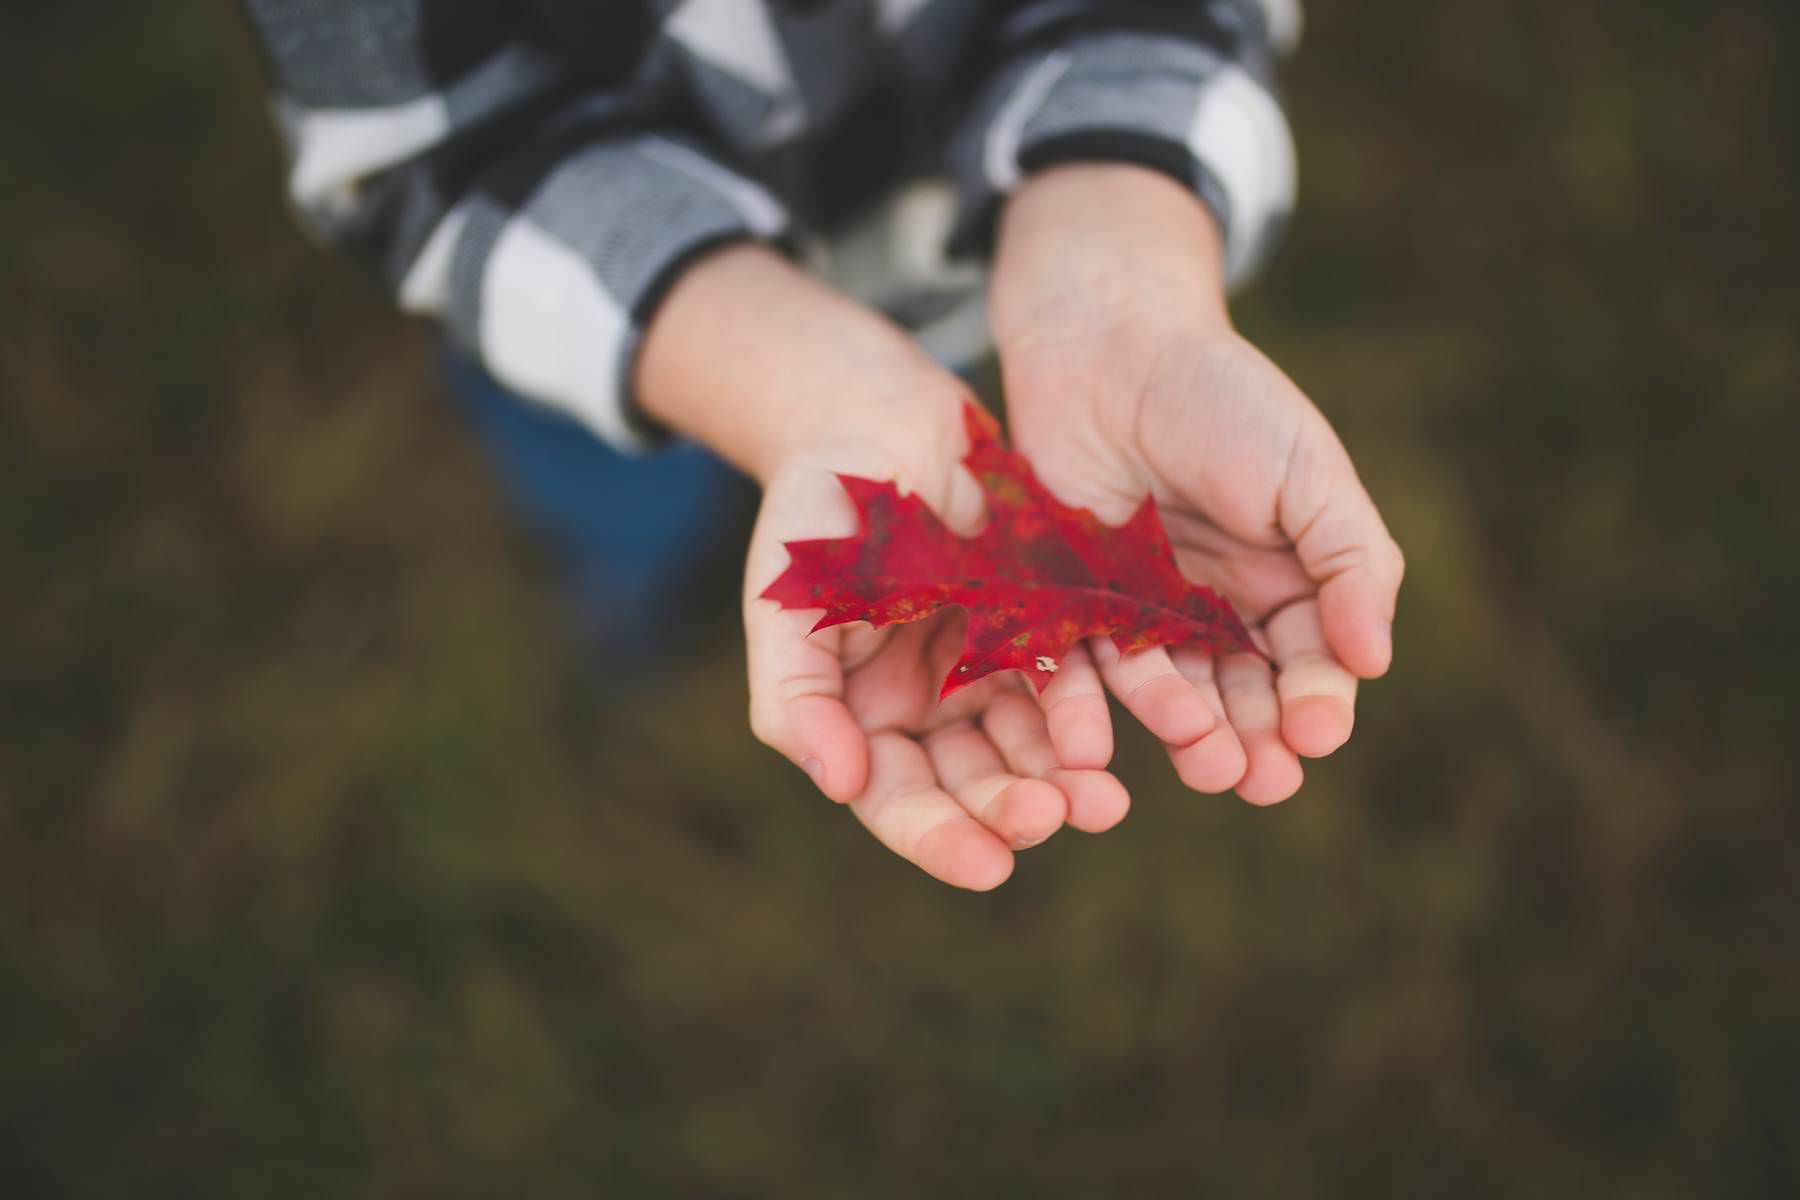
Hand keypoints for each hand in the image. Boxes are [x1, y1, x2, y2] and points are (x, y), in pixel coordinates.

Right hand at [637, 244, 1126, 887]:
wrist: (873, 412)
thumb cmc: (813, 512)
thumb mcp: (788, 605)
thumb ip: (796, 698)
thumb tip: (841, 784)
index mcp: (861, 715)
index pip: (896, 798)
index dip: (939, 837)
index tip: (991, 866)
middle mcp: (927, 705)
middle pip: (970, 784)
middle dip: (1013, 808)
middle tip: (1059, 817)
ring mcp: (985, 665)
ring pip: (1029, 743)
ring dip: (1064, 775)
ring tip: (1105, 799)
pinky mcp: (1039, 621)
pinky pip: (1071, 676)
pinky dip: (1092, 708)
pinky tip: (1121, 727)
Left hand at [991, 165, 1404, 804]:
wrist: (1111, 343)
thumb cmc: (1224, 398)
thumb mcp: (1309, 475)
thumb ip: (1351, 564)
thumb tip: (1375, 661)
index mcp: (1286, 580)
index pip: (1312, 661)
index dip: (1318, 700)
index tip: (1317, 733)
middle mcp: (1217, 607)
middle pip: (1243, 695)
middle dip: (1258, 741)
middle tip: (1263, 782)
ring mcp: (1143, 609)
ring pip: (1172, 692)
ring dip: (1192, 734)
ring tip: (1209, 766)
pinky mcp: (1072, 603)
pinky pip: (1088, 666)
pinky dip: (1101, 708)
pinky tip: (1114, 741)